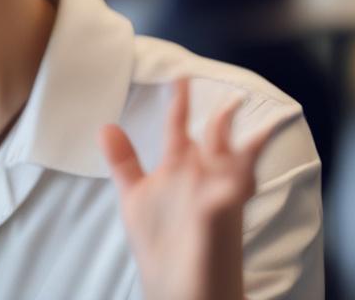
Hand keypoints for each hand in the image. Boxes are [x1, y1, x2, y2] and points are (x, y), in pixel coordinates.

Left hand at [98, 79, 276, 299]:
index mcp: (179, 171)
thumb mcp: (136, 197)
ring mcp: (212, 197)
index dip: (178, 102)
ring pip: (235, 160)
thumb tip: (105, 126)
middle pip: (214, 139)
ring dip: (243, 140)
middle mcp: (200, 179)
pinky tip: (244, 164)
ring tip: (248, 118)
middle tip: (232, 93)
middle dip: (222, 116)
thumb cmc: (164, 249)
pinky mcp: (219, 217)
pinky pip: (236, 192)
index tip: (179, 76)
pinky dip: (242, 175)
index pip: (178, 128)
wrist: (183, 295)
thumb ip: (124, 161)